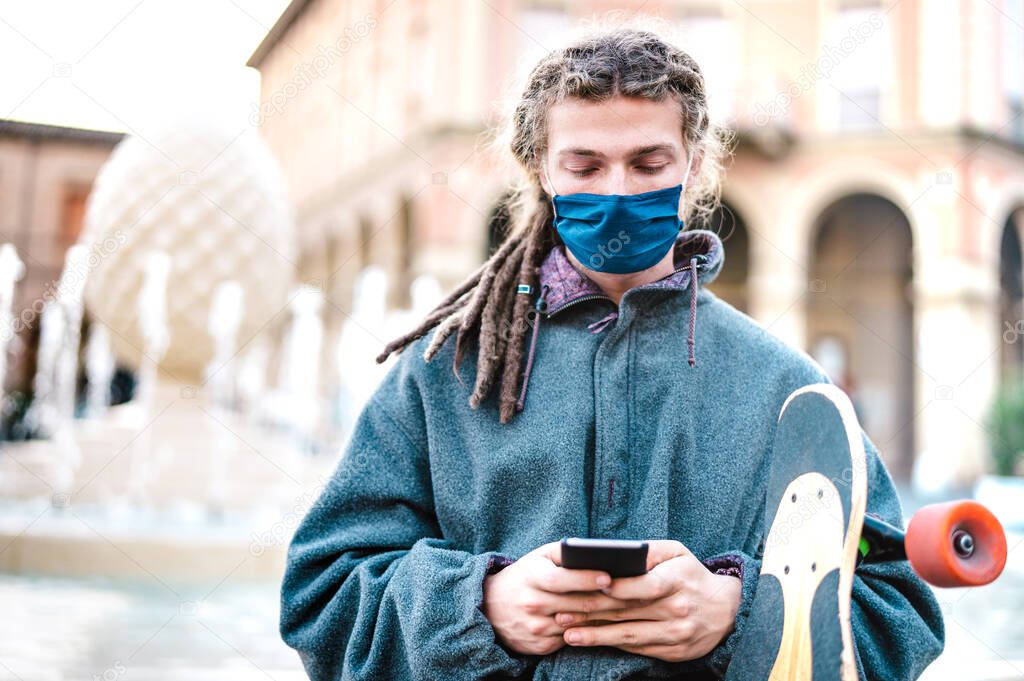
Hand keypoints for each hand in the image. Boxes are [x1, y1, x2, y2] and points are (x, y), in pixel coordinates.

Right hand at [481, 541, 657, 655]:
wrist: (491, 608)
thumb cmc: (526, 575)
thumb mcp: (539, 557)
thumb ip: (566, 553)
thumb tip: (600, 554)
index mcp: (532, 577)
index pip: (562, 579)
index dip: (586, 578)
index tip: (609, 576)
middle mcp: (532, 603)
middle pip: (576, 604)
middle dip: (606, 600)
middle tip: (633, 595)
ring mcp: (535, 628)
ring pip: (578, 624)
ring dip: (603, 618)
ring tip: (628, 610)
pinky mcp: (540, 646)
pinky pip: (572, 639)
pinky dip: (590, 632)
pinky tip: (608, 626)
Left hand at [555, 540, 740, 661]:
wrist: (726, 611)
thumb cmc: (692, 575)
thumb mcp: (678, 553)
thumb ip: (650, 551)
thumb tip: (620, 554)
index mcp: (679, 581)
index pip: (647, 585)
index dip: (620, 588)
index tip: (593, 587)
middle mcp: (678, 609)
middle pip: (630, 612)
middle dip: (593, 613)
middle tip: (563, 612)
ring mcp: (676, 634)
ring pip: (630, 635)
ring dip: (596, 636)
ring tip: (569, 634)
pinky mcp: (673, 652)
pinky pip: (638, 648)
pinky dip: (613, 645)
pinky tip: (592, 641)